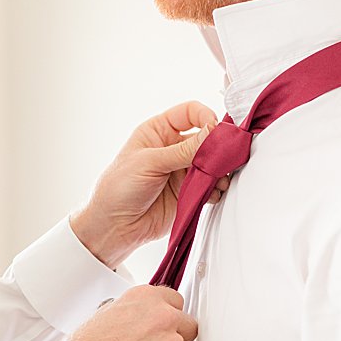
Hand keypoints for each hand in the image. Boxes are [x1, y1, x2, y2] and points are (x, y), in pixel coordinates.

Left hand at [70, 101, 226, 268]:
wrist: (114, 227)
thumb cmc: (118, 189)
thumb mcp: (149, 163)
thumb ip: (183, 150)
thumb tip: (213, 133)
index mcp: (158, 131)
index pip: (190, 113)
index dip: (206, 117)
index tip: (216, 131)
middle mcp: (172, 148)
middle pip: (206, 138)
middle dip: (218, 148)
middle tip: (225, 158)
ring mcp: (181, 170)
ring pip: (212, 163)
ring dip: (220, 171)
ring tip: (219, 180)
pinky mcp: (188, 192)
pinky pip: (211, 185)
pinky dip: (216, 189)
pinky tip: (212, 194)